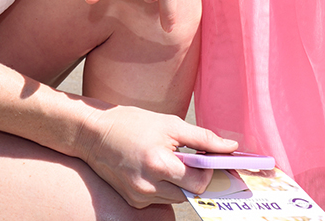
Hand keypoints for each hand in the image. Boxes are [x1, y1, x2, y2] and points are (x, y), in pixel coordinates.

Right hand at [77, 102, 238, 207]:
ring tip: (172, 160)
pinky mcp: (133, 202)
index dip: (210, 172)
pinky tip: (155, 167)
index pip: (199, 183)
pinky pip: (160, 199)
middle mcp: (148, 187)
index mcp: (159, 165)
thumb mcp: (170, 124)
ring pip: (176, 198)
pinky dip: (165, 186)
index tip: (215, 160)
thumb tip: (230, 148)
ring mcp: (139, 198)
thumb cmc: (131, 123)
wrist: (94, 133)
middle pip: (190, 193)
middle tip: (196, 159)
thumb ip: (202, 138)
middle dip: (197, 177)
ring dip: (181, 182)